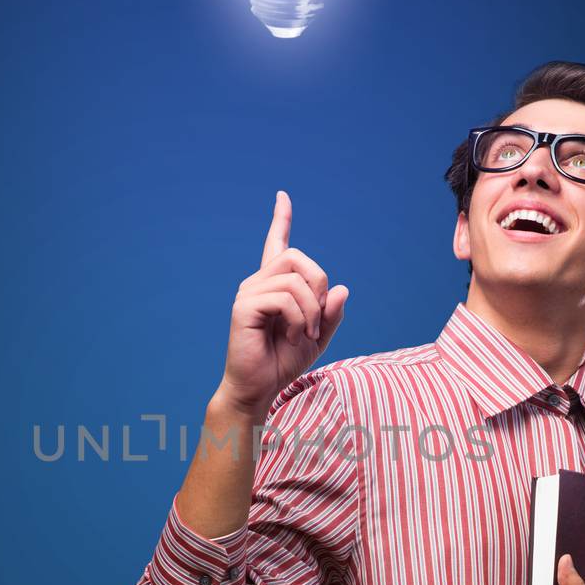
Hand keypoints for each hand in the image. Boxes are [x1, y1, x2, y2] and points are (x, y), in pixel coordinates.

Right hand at [215, 190, 349, 420]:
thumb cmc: (283, 362)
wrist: (259, 388)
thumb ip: (331, 313)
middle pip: (298, 258)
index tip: (282, 196)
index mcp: (274, 285)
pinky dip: (300, 320)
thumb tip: (340, 287)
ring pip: (295, 279)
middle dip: (318, 285)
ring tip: (306, 334)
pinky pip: (285, 299)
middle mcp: (259, 282)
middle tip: (317, 319)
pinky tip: (294, 337)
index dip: (280, 219)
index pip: (277, 243)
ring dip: (312, 309)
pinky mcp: (244, 306)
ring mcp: (249, 292)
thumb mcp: (319, 337)